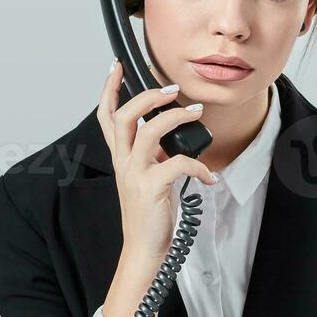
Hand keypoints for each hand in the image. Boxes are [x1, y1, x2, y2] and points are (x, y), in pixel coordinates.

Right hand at [95, 60, 217, 263]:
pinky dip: (199, 166)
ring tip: (196, 113)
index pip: (107, 116)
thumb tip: (174, 135)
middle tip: (172, 89)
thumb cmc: (150, 215)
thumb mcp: (148, 178)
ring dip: (175, 117)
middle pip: (125, 116)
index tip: (116, 67)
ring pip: (149, 131)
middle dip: (149, 96)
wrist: (145, 249)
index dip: (109, 89)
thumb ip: (154, 155)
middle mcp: (123, 163)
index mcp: (121, 158)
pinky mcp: (151, 188)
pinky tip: (210, 176)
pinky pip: (177, 163)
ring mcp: (135, 175)